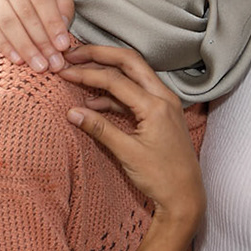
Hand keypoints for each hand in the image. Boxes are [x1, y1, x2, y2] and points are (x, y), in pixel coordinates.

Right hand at [0, 0, 75, 71]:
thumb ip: (64, 2)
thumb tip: (63, 27)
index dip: (53, 23)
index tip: (63, 45)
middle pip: (25, 13)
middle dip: (42, 42)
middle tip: (55, 63)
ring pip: (8, 23)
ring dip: (25, 48)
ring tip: (40, 66)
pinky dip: (6, 47)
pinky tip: (19, 60)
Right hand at [60, 44, 204, 229]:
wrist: (186, 195)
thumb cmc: (161, 177)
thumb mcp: (127, 153)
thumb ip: (100, 129)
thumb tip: (72, 112)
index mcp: (156, 105)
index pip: (116, 79)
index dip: (87, 72)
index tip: (64, 71)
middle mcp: (164, 97)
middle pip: (130, 62)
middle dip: (100, 55)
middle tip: (73, 54)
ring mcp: (165, 104)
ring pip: (134, 75)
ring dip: (107, 72)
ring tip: (79, 74)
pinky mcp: (162, 113)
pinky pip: (136, 94)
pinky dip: (114, 94)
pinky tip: (93, 103)